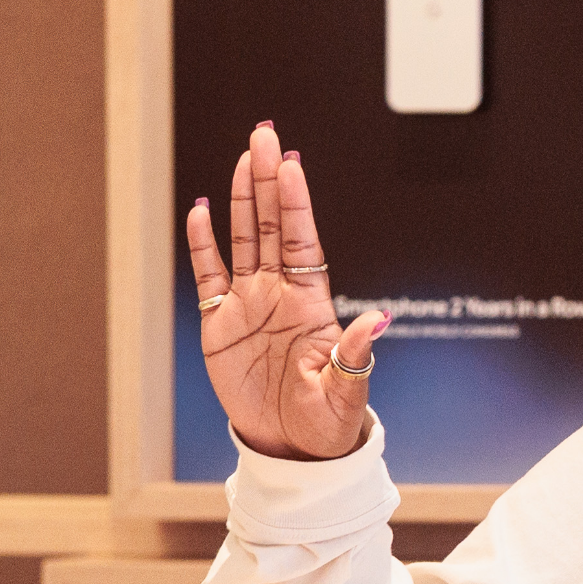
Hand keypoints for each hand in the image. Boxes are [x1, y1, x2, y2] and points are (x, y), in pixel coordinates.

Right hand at [184, 122, 386, 461]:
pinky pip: (209, 275)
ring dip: (243, 199)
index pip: (302, 241)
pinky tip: (202, 210)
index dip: (297, 203)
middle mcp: (280, 293)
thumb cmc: (327, 422)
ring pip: (244, 239)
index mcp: (312, 304)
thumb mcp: (345, 391)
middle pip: (273, 225)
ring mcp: (250, 303)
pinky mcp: (221, 323)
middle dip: (269, 180)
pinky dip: (203, 244)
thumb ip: (356, 354)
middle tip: (266, 135)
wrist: (293, 448)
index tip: (292, 165)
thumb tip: (380, 319)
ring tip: (244, 157)